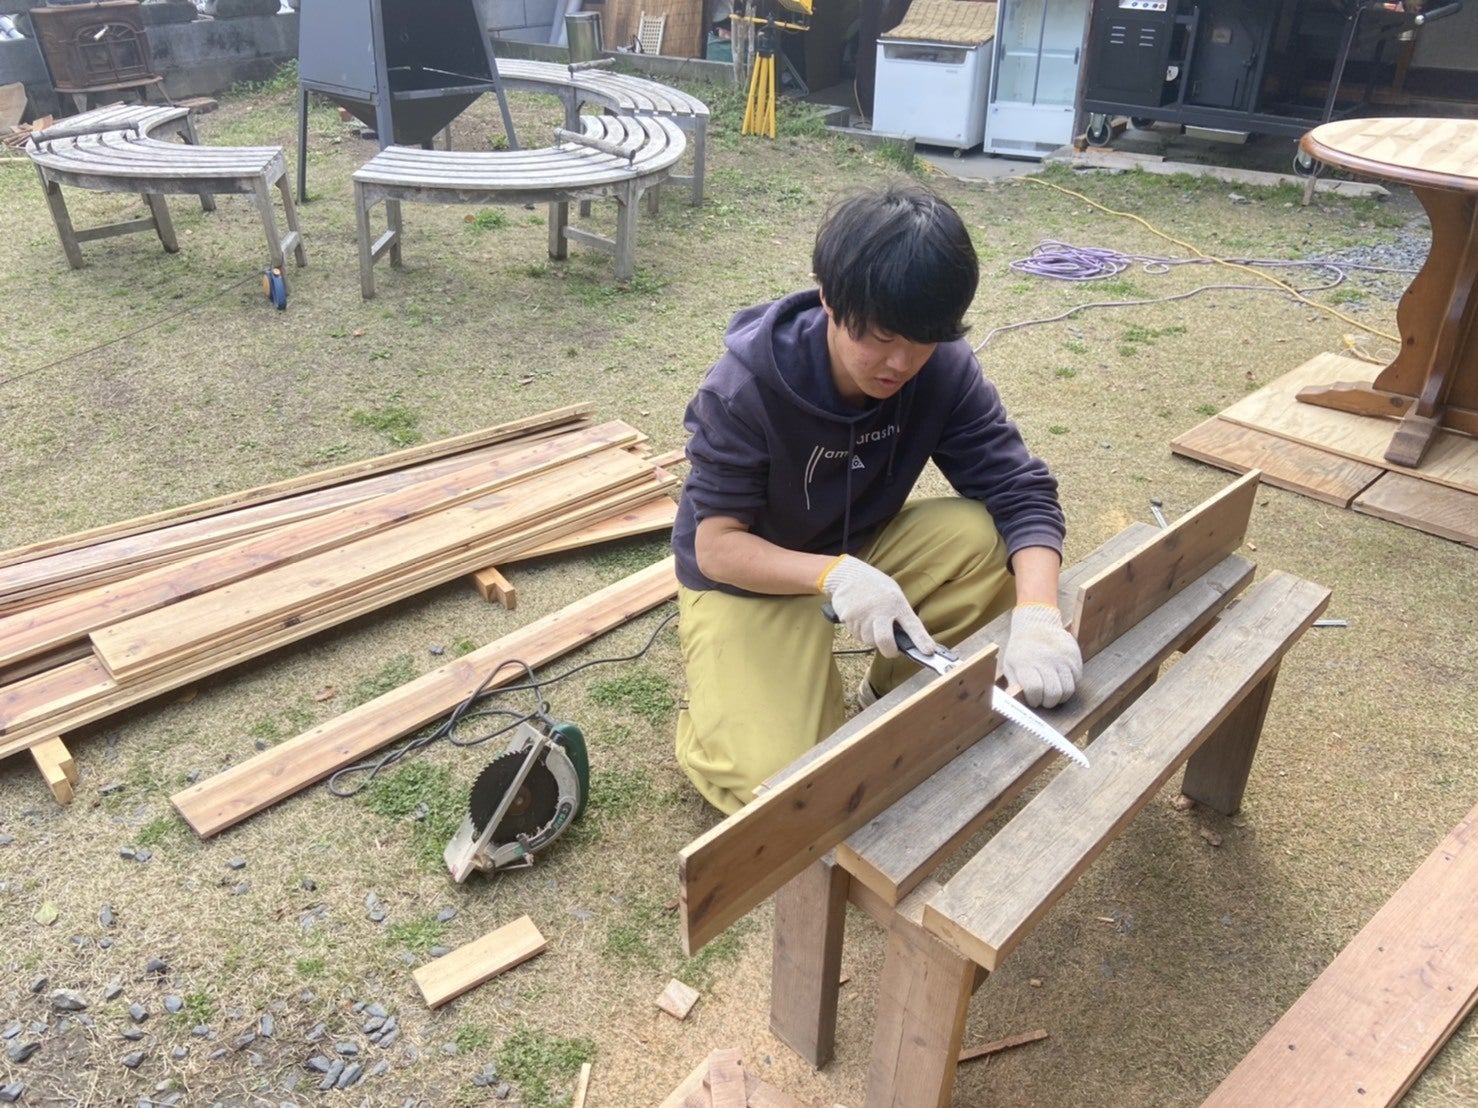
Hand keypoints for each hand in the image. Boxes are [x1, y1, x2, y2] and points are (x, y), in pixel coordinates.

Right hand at [820, 555, 934, 658]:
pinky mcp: (848, 618)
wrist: (848, 574)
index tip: (928, 652)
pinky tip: (860, 617)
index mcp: (897, 602)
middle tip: (891, 650)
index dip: (921, 641)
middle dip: (889, 651)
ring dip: (872, 637)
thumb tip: (907, 640)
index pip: (912, 625)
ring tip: (871, 621)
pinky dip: (860, 631)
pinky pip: (856, 634)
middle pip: (885, 641)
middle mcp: (880, 610)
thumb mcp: (894, 594)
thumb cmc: (876, 586)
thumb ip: (900, 615)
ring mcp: (863, 614)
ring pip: (869, 640)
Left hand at [1002, 604, 1081, 707]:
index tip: (1033, 700)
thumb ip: (1013, 683)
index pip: (1035, 689)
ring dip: (1060, 697)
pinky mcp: (1074, 657)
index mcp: (1026, 662)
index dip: (1034, 700)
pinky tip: (1060, 681)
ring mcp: (1062, 658)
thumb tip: (1014, 700)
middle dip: (1048, 702)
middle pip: (1053, 693)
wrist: (1037, 623)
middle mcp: (1046, 660)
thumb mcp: (1010, 664)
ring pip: (1068, 690)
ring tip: (1052, 693)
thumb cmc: (1021, 649)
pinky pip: (1076, 680)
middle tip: (1044, 700)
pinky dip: (1069, 685)